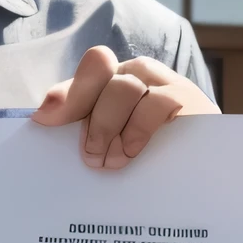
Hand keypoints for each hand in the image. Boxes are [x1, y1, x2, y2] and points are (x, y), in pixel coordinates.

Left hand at [32, 45, 216, 168]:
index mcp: (113, 80)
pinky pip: (156, 101)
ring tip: (110, 160)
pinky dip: (137, 128)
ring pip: (124, 86)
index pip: (88, 70)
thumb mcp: (107, 142)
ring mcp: (164, 82)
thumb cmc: (145, 160)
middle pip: (101, 69)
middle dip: (86, 112)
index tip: (44, 119)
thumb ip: (80, 123)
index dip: (66, 92)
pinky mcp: (188, 99)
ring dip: (108, 125)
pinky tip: (132, 152)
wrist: (199, 174)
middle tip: (89, 155)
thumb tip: (42, 114)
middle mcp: (136, 74)